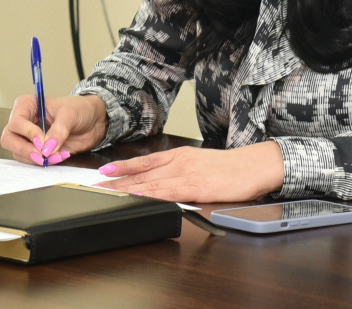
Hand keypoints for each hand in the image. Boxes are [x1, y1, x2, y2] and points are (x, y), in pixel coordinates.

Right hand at [0, 93, 107, 165]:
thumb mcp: (71, 114)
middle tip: (42, 156)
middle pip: (9, 139)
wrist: (95, 120)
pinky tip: (59, 156)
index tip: (42, 140)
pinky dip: (44, 162)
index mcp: (27, 106)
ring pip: (19, 153)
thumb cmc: (80, 108)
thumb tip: (47, 148)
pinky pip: (32, 160)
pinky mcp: (38, 150)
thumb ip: (59, 130)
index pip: (16, 122)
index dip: (27, 133)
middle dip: (24, 149)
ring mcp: (29, 138)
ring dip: (36, 158)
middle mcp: (24, 122)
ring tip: (57, 155)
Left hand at [98, 141, 284, 203]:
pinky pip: (169, 192)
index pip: (145, 162)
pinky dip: (151, 194)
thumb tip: (165, 183)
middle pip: (142, 173)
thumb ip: (183, 172)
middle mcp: (180, 162)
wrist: (256, 165)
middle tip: (95, 186)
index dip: (122, 167)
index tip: (102, 172)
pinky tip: (138, 196)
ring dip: (127, 189)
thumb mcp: (202, 164)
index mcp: (181, 155)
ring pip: (151, 183)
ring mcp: (187, 174)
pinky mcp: (197, 187)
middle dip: (117, 180)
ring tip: (107, 193)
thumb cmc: (233, 168)